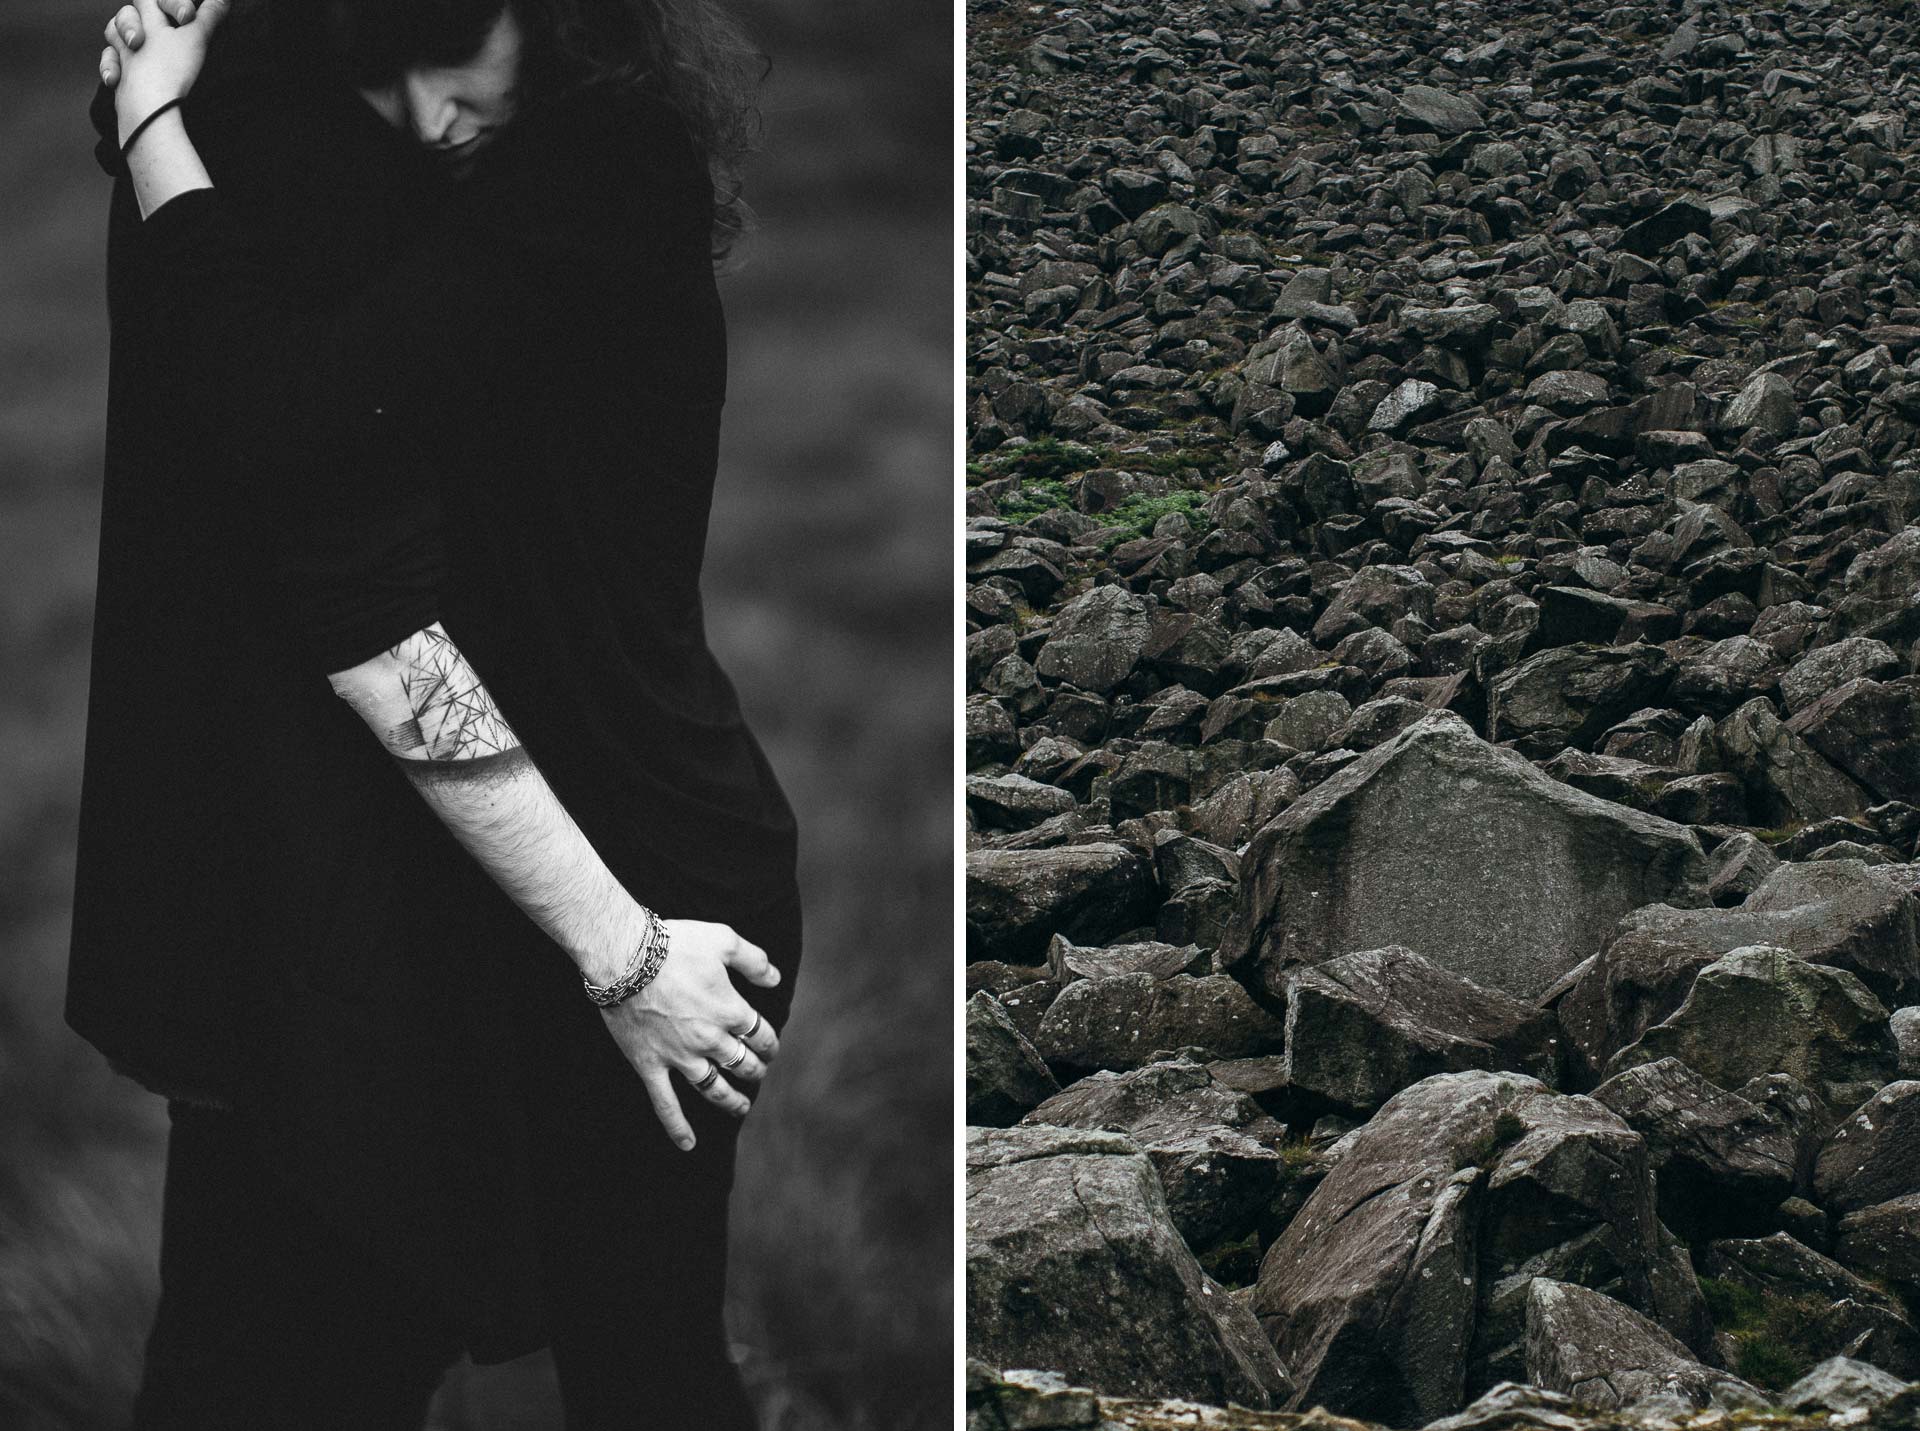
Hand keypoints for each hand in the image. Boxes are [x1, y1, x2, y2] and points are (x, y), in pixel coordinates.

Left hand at [99, 0, 227, 144]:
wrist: (147, 109)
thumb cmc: (170, 70)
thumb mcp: (197, 38)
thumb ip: (209, 15)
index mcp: (147, 20)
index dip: (173, 3)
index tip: (189, 18)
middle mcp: (129, 37)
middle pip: (127, 14)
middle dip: (140, 18)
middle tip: (157, 33)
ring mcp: (123, 60)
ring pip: (112, 36)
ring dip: (122, 36)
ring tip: (135, 44)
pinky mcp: (121, 85)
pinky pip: (111, 68)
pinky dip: (114, 68)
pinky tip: (123, 74)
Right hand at [596, 917, 782, 1151]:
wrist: (625, 957)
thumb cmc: (675, 944)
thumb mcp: (724, 939)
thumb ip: (754, 960)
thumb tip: (776, 979)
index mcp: (731, 1010)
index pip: (761, 1035)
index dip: (769, 1041)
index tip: (769, 1044)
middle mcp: (710, 1040)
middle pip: (742, 1064)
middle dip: (755, 1069)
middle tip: (757, 1071)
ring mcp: (680, 1057)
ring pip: (714, 1089)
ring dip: (731, 1101)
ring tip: (742, 1107)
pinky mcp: (651, 1066)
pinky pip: (666, 1104)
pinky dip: (677, 1127)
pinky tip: (689, 1144)